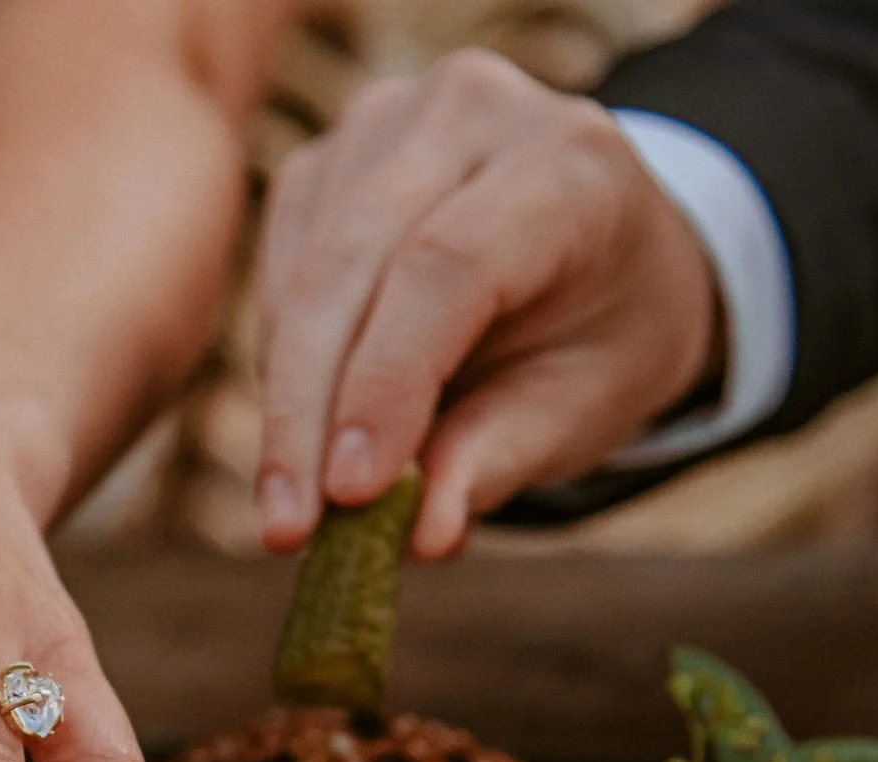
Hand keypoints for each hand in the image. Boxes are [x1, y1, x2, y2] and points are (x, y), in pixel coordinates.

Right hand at [252, 49, 722, 559]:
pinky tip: (304, 432)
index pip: (448, 265)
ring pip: (300, 272)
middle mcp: (471, 111)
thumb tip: (422, 534)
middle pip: (351, 262)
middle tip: (287, 529)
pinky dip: (281, 366)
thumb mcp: (585, 402)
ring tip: (295, 506)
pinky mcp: (323, 159)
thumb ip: (502, 456)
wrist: (597, 246)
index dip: (387, 383)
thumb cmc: (599, 329)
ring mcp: (383, 123)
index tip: (348, 496)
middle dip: (308, 410)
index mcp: (568, 162)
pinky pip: (278, 274)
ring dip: (287, 398)